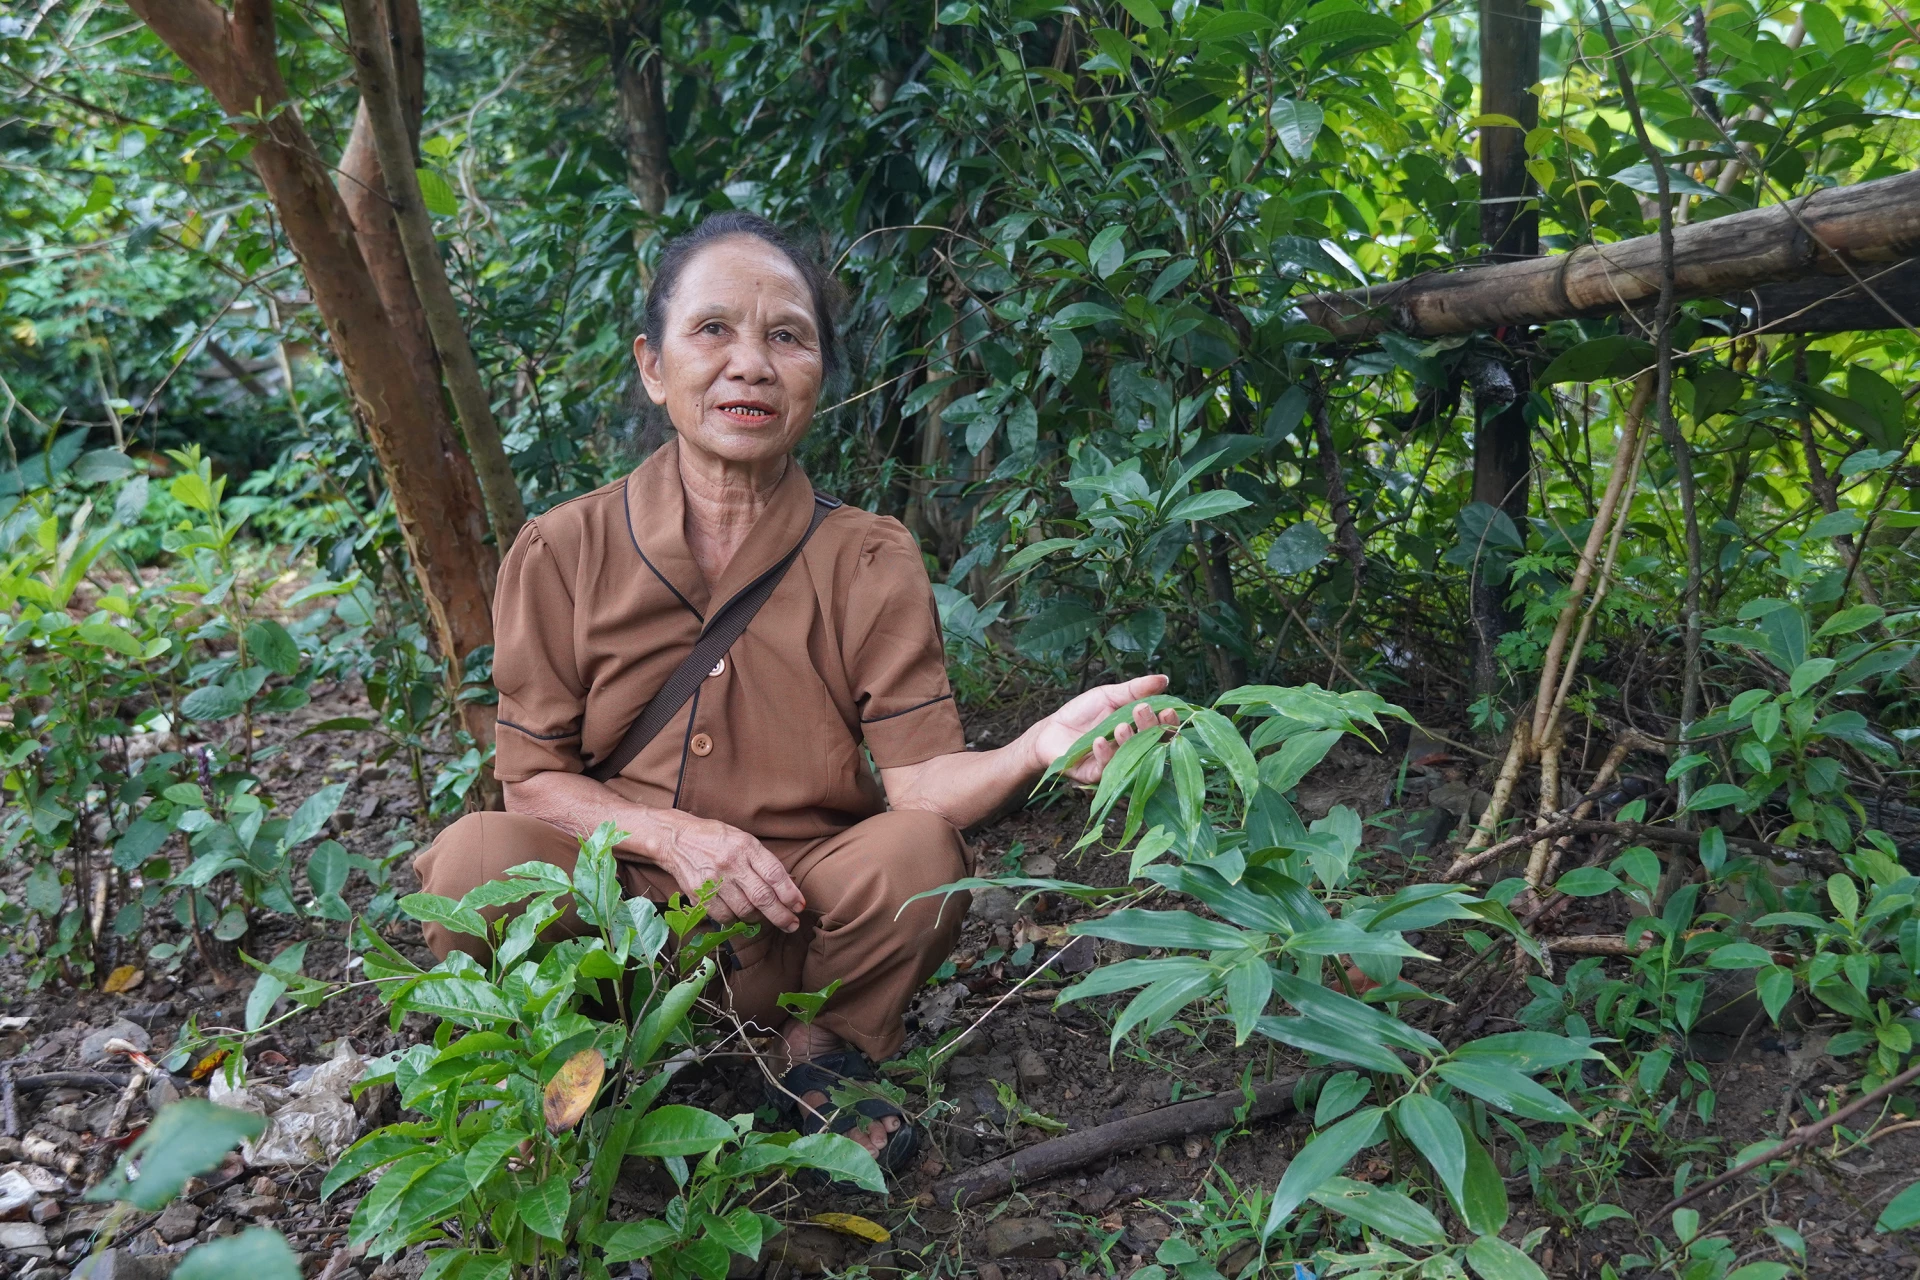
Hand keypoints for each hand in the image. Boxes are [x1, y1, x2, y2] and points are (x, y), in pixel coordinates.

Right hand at [660, 816, 805, 930]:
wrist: (677, 839)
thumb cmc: (716, 839)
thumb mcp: (743, 840)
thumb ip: (763, 862)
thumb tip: (788, 887)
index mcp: (745, 846)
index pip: (774, 874)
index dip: (790, 894)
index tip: (799, 906)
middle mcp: (730, 863)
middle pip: (762, 897)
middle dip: (781, 915)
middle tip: (792, 924)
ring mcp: (713, 880)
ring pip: (744, 911)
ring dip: (758, 918)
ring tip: (762, 916)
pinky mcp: (699, 895)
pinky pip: (724, 917)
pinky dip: (735, 920)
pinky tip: (738, 914)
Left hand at [1027, 674, 1180, 785]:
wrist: (1051, 730)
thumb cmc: (1083, 713)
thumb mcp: (1109, 695)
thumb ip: (1135, 689)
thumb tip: (1164, 679)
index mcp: (1139, 730)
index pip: (1161, 729)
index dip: (1168, 721)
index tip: (1167, 710)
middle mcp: (1132, 749)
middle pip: (1151, 744)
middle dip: (1149, 727)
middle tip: (1141, 710)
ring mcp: (1117, 763)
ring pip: (1131, 757)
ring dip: (1128, 741)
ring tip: (1120, 727)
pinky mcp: (1097, 775)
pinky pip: (1106, 768)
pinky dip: (1104, 754)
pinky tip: (1099, 741)